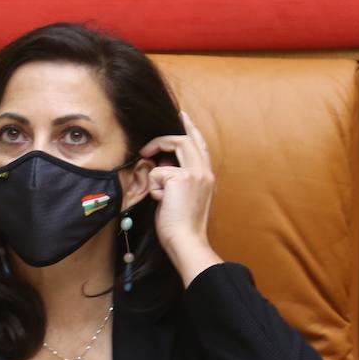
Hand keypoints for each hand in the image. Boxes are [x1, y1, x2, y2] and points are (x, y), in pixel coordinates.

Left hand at [138, 110, 223, 285]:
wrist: (186, 240)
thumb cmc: (179, 225)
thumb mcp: (180, 198)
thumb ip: (176, 180)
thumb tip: (162, 168)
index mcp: (207, 178)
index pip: (201, 147)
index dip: (191, 131)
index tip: (183, 118)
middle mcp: (205, 172)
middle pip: (188, 140)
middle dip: (171, 133)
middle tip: (155, 135)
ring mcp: (196, 173)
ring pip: (175, 147)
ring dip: (157, 157)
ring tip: (151, 171)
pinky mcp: (182, 178)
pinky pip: (157, 172)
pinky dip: (153, 187)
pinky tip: (160, 201)